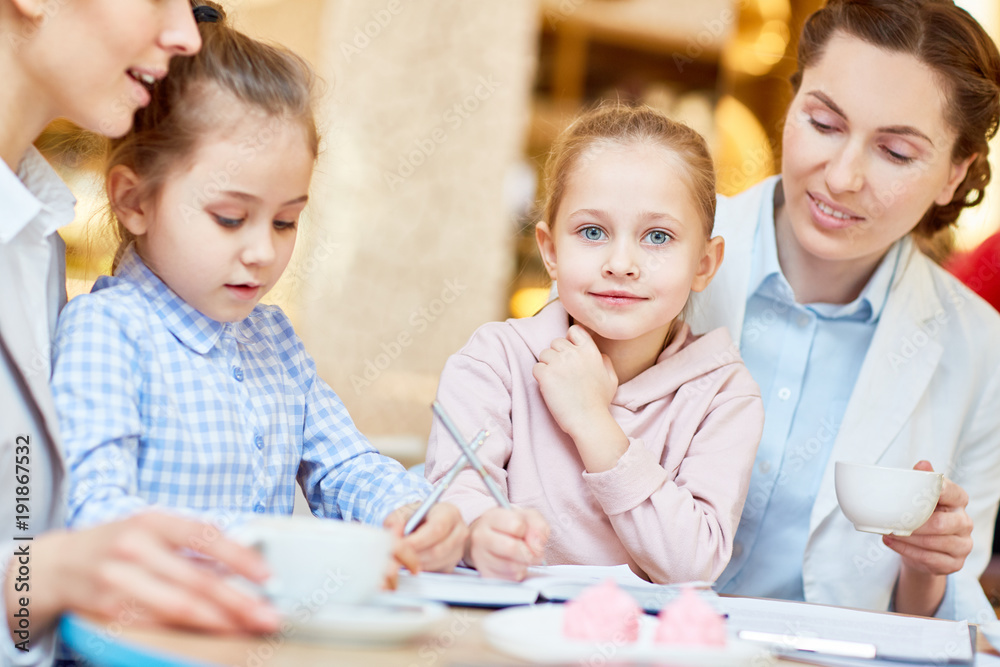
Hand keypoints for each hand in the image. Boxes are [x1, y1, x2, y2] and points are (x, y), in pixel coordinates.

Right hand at [6, 512, 279, 638]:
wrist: (54, 564)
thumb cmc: (116, 544)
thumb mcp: (151, 527)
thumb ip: (191, 543)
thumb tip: (240, 564)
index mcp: (153, 520)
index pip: (205, 536)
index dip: (240, 557)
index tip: (267, 577)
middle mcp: (135, 546)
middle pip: (197, 578)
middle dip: (238, 601)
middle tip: (268, 616)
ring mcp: (118, 578)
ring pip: (177, 606)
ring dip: (218, 621)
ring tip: (246, 629)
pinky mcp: (106, 608)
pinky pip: (154, 624)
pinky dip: (185, 632)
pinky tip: (208, 636)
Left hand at [384, 502, 467, 573]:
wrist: (427, 524)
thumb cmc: (416, 517)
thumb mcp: (403, 512)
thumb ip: (396, 521)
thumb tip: (394, 533)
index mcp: (449, 512)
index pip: (437, 528)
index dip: (418, 540)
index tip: (401, 546)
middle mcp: (459, 530)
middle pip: (438, 550)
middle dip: (415, 555)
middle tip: (397, 556)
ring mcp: (458, 549)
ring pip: (436, 563)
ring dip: (416, 564)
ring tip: (402, 557)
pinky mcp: (453, 564)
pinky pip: (436, 572)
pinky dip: (421, 569)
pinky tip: (411, 561)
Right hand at [465, 507, 548, 580]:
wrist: (490, 538)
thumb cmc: (510, 526)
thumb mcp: (527, 517)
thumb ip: (538, 526)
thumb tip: (537, 547)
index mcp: (491, 517)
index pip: (517, 526)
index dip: (528, 531)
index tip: (525, 532)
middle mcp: (481, 536)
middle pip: (512, 548)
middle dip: (529, 552)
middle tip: (532, 552)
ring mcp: (480, 557)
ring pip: (512, 567)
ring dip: (524, 564)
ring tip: (522, 557)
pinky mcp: (485, 574)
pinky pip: (509, 579)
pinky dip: (518, 574)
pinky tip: (514, 565)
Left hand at [533, 325, 616, 438]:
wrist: (589, 422)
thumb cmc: (599, 403)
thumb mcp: (611, 379)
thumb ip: (605, 362)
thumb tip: (600, 355)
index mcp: (591, 351)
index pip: (574, 331)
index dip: (570, 340)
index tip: (569, 354)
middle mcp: (574, 353)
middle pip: (556, 342)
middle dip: (556, 355)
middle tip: (562, 373)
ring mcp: (559, 363)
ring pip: (544, 354)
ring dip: (547, 366)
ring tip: (556, 382)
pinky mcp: (546, 375)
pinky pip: (536, 368)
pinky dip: (540, 377)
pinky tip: (549, 388)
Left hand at [884, 461, 973, 615]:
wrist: (922, 549)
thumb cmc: (922, 517)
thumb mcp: (922, 498)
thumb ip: (922, 481)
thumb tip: (922, 464)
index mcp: (958, 501)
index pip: (952, 493)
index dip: (937, 491)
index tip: (919, 491)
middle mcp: (965, 522)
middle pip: (940, 523)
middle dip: (913, 524)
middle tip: (892, 521)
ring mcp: (963, 545)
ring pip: (934, 543)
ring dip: (907, 539)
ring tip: (888, 532)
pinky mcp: (955, 563)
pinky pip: (930, 559)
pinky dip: (907, 551)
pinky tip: (892, 543)